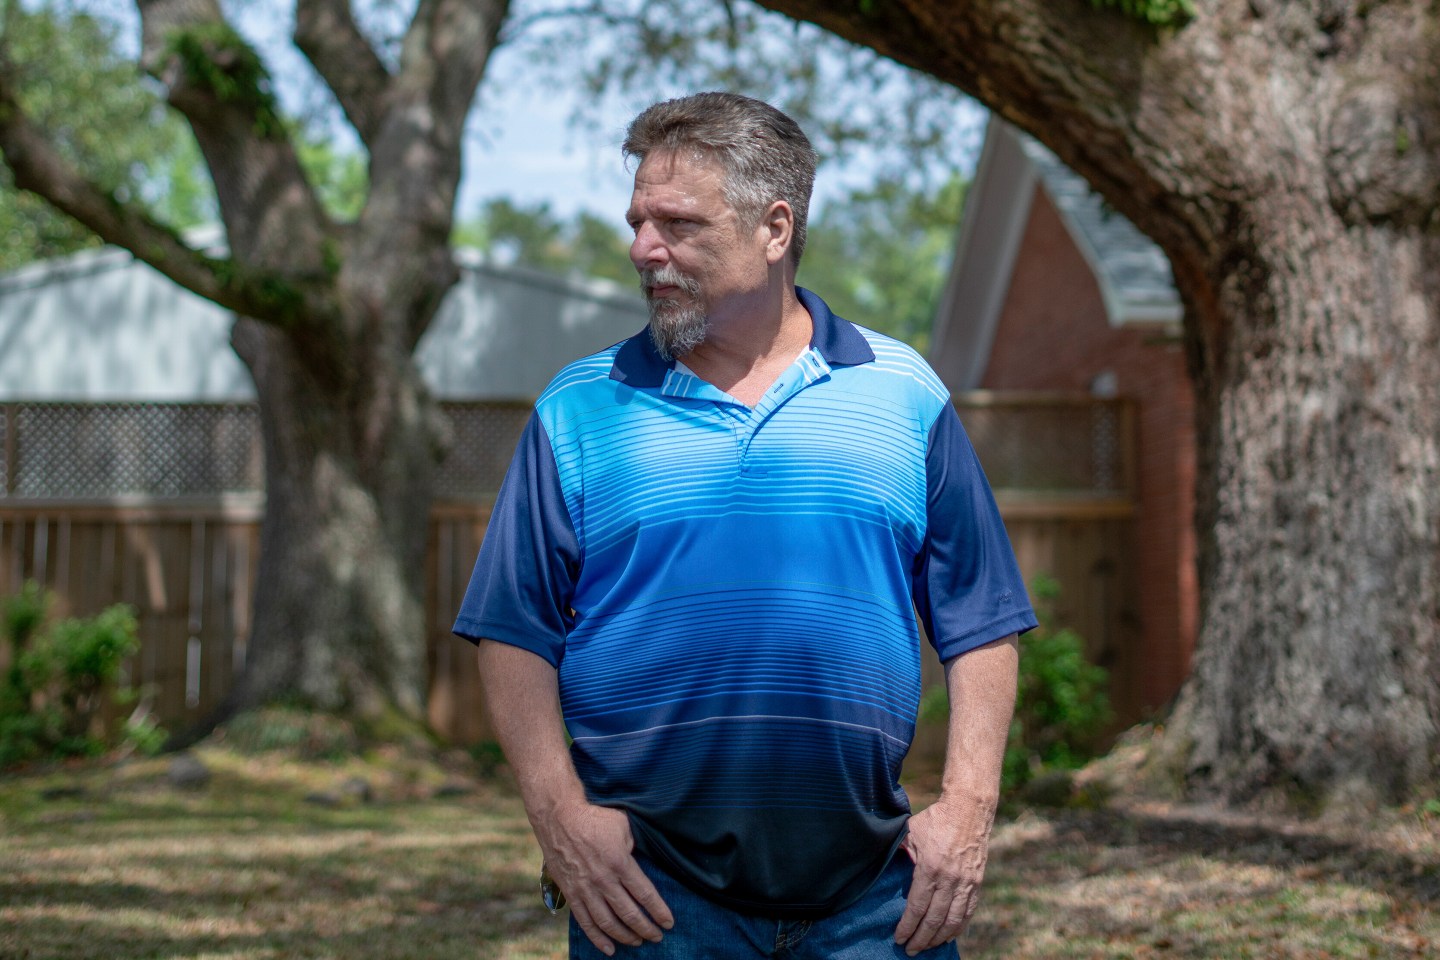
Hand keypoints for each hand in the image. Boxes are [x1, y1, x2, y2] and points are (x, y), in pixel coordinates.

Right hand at [534, 799, 673, 955]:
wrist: (559, 817)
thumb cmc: (595, 818)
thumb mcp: (623, 825)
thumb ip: (636, 845)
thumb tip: (649, 858)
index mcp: (620, 862)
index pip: (645, 895)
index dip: (659, 912)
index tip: (669, 923)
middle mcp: (603, 880)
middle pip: (629, 914)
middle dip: (646, 929)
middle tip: (657, 936)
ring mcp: (586, 889)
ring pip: (608, 923)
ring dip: (626, 936)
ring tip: (638, 942)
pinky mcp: (571, 894)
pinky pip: (585, 922)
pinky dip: (598, 939)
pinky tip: (609, 949)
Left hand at [894, 794, 994, 955]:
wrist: (969, 808)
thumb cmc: (936, 819)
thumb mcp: (911, 832)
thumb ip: (902, 853)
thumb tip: (887, 868)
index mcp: (930, 868)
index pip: (917, 906)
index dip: (907, 926)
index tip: (898, 938)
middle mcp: (950, 879)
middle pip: (934, 919)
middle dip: (921, 938)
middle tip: (910, 950)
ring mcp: (966, 882)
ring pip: (953, 920)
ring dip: (938, 938)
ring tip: (927, 947)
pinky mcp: (977, 882)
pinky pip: (968, 912)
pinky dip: (958, 927)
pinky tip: (948, 936)